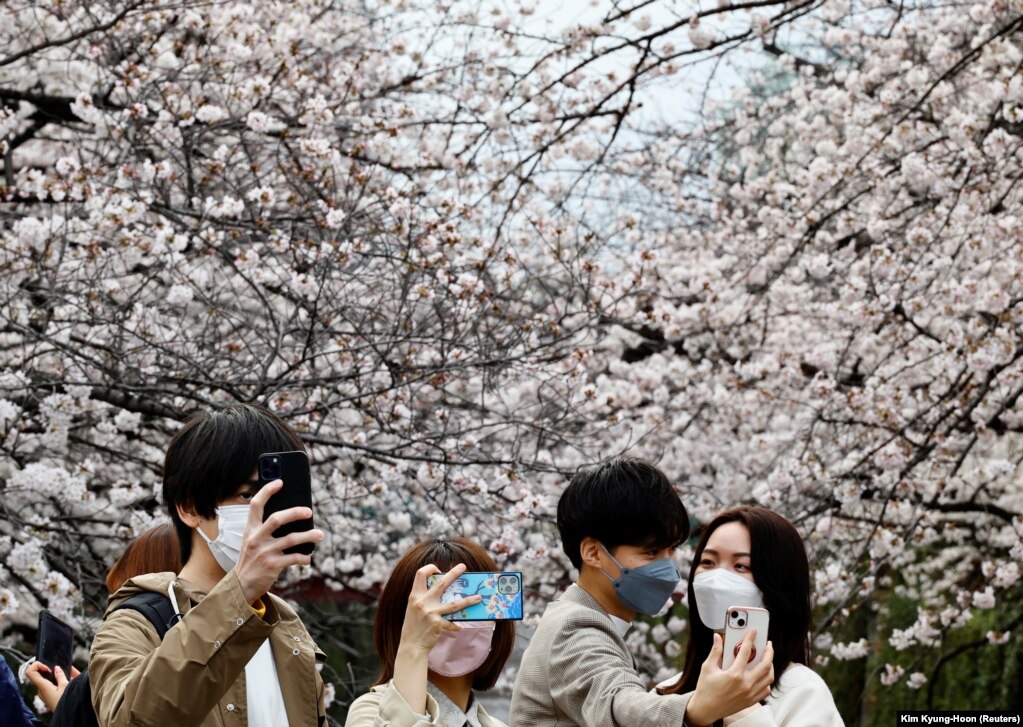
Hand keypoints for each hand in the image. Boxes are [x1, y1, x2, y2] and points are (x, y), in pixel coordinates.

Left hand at [25, 662, 80, 712]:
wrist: (68, 715)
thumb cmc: (66, 702)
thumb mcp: (66, 686)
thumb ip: (60, 675)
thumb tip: (56, 668)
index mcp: (43, 686)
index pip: (30, 672)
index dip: (38, 665)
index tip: (49, 667)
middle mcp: (41, 690)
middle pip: (42, 675)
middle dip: (53, 670)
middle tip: (63, 669)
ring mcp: (46, 694)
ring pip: (49, 680)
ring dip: (59, 675)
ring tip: (71, 674)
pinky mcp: (50, 697)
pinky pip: (53, 685)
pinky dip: (61, 681)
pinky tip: (72, 678)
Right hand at [233, 480, 324, 602]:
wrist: (241, 586)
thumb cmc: (251, 559)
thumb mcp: (252, 541)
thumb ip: (265, 529)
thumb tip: (292, 516)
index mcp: (250, 529)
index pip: (256, 505)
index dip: (267, 491)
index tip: (280, 482)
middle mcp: (256, 538)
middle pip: (277, 519)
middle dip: (295, 513)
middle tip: (309, 512)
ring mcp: (265, 552)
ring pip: (291, 539)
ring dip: (309, 536)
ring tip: (320, 535)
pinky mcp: (273, 565)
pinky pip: (294, 558)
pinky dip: (304, 557)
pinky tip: (308, 558)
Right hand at [391, 563, 482, 712]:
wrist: (410, 646)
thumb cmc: (413, 627)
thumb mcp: (413, 609)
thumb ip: (423, 599)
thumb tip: (442, 591)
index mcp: (414, 596)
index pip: (420, 574)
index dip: (429, 568)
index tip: (438, 569)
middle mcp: (422, 602)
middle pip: (441, 583)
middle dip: (454, 573)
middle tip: (463, 566)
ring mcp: (430, 613)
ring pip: (454, 604)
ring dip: (468, 600)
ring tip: (479, 597)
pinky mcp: (437, 624)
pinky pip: (452, 623)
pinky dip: (456, 625)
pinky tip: (460, 626)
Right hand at [684, 631, 773, 726]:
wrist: (705, 710)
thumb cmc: (705, 689)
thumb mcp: (707, 667)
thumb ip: (715, 651)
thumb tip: (718, 637)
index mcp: (734, 674)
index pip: (746, 652)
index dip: (750, 639)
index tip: (754, 632)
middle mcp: (745, 684)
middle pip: (765, 665)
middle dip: (769, 652)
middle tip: (767, 644)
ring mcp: (750, 694)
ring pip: (769, 677)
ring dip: (770, 666)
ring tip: (767, 658)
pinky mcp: (751, 701)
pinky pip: (766, 689)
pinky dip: (767, 680)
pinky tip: (762, 674)